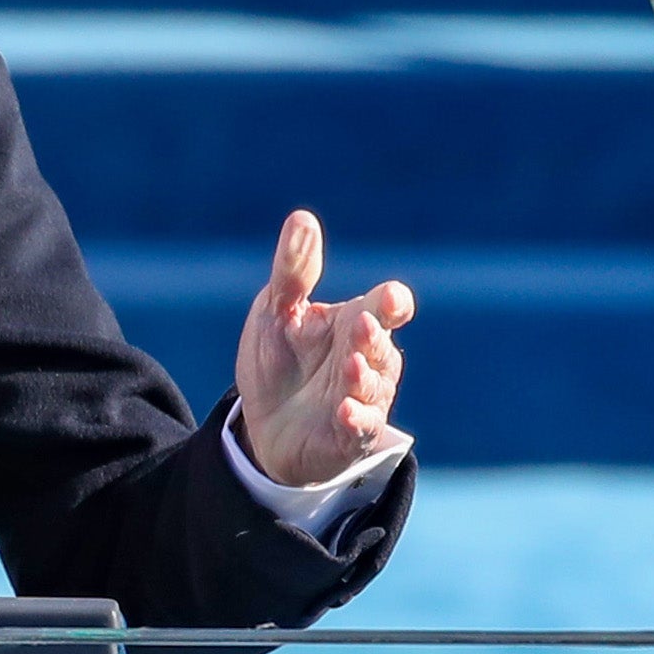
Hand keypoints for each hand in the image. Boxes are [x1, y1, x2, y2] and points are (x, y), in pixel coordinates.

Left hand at [234, 209, 413, 486]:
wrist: (261, 424)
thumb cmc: (277, 360)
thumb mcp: (276, 310)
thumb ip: (293, 271)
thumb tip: (302, 218)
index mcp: (355, 322)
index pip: (389, 307)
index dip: (392, 303)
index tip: (386, 300)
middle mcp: (369, 359)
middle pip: (383, 344)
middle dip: (372, 336)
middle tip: (359, 325)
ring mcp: (363, 398)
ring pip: (375, 385)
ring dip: (363, 375)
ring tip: (349, 365)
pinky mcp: (350, 435)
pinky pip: (361, 426)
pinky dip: (355, 417)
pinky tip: (343, 409)